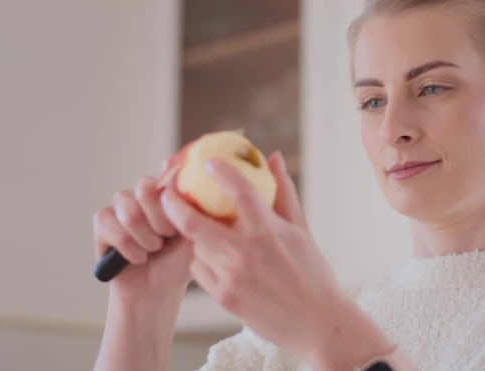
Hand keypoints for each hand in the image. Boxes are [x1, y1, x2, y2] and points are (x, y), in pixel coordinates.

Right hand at [92, 176, 192, 301]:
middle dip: (159, 222)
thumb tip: (192, 185)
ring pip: (129, 212)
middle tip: (165, 239)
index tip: (174, 226)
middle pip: (145, 188)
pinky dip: (128, 248)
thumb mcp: (196, 234)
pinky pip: (110, 226)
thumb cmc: (179, 262)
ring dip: (145, 239)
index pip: (167, 175)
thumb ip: (194, 208)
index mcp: (169, 190)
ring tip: (153, 250)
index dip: (170, 197)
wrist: (158, 290)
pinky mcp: (103, 220)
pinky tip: (136, 258)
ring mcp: (122, 204)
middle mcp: (144, 192)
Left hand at [160, 151, 349, 359]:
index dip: (219, 171)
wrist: (317, 323)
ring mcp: (231, 277)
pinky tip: (211, 256)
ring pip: (194, 247)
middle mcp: (246, 252)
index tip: (207, 161)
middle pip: (193, 223)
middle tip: (167, 193)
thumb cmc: (313, 273)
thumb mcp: (301, 230)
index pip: (238, 190)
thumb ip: (283, 192)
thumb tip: (274, 158)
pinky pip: (200, 271)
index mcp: (268, 231)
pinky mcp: (224, 297)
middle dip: (173, 204)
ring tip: (193, 226)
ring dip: (192, 235)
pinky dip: (201, 259)